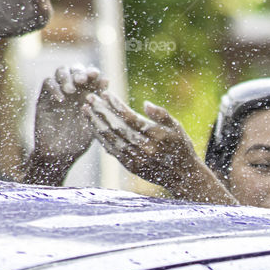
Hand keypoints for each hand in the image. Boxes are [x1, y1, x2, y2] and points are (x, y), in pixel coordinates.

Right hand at [28, 64, 107, 183]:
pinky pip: (48, 82)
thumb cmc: (79, 140)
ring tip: (71, 90)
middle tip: (82, 80)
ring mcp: (59, 92)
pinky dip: (54, 87)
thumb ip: (99, 102)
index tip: (97, 76)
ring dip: (66, 77)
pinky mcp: (45, 98)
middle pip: (75, 69)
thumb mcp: (93, 121)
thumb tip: (107, 80)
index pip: (91, 76)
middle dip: (79, 72)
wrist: (59, 154)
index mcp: (88, 94)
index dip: (93, 73)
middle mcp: (74, 90)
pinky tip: (61, 99)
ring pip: (61, 71)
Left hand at [85, 92, 237, 204]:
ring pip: (110, 139)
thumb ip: (161, 114)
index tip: (104, 93)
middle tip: (90, 97)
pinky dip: (101, 138)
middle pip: (116, 127)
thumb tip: (145, 104)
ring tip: (86, 110)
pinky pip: (112, 150)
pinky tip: (94, 127)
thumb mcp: (177, 127)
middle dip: (101, 111)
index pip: (129, 117)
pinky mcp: (130, 166)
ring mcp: (136, 158)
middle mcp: (144, 148)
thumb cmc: (181, 147)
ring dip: (96, 123)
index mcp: (155, 135)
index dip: (115, 105)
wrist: (182, 176)